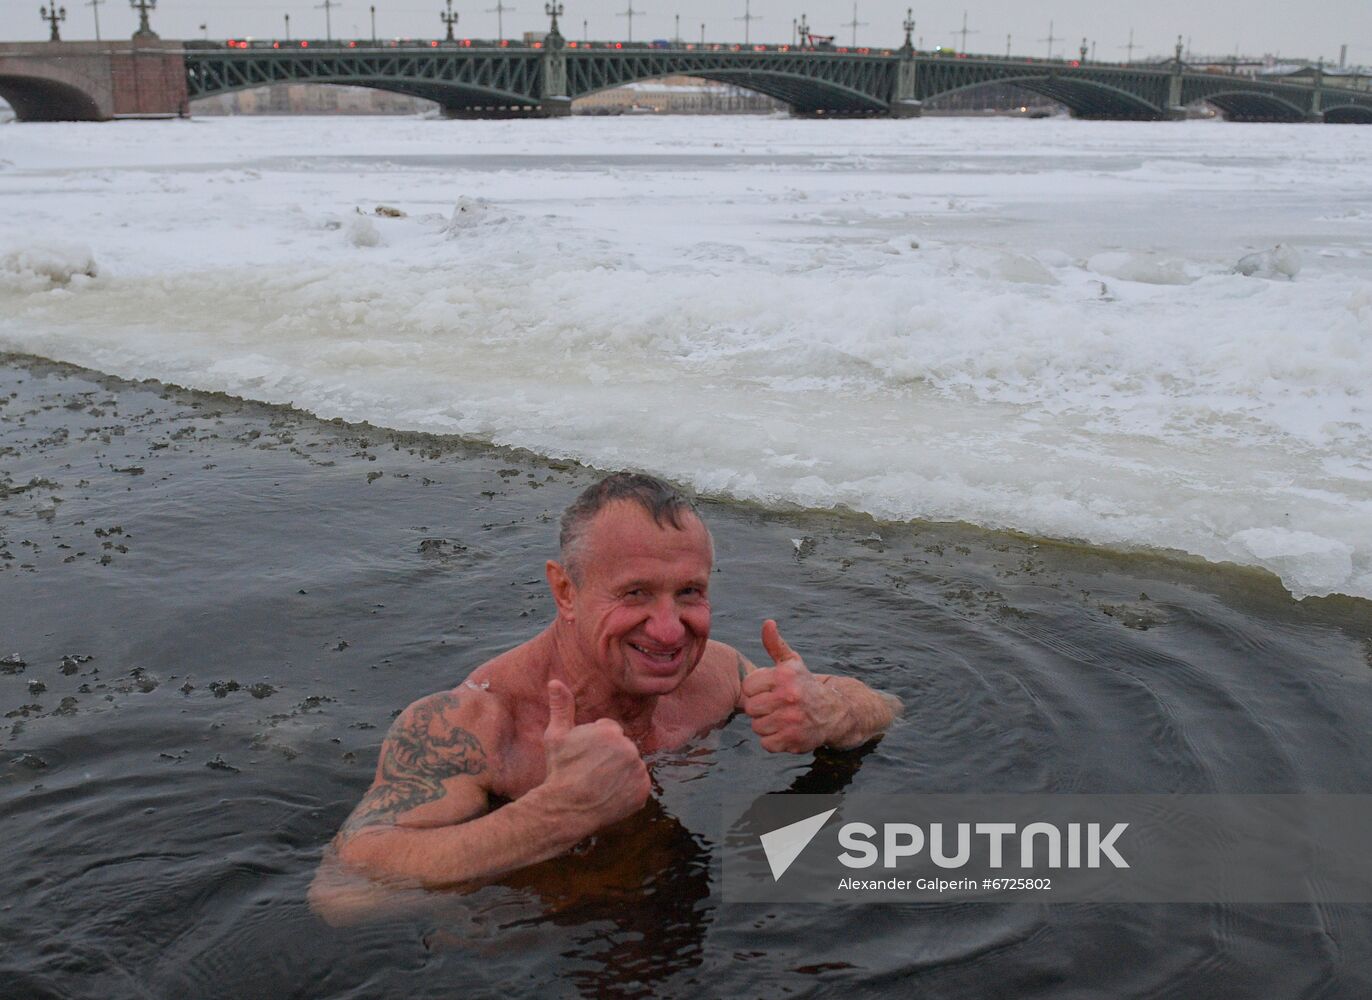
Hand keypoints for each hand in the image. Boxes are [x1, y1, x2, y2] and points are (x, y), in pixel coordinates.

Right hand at [540, 680, 650, 833]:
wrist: (565, 809)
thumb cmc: (558, 771)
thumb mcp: (556, 736)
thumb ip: (561, 707)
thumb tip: (555, 680)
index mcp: (610, 731)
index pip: (610, 731)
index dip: (595, 745)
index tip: (584, 758)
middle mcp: (628, 748)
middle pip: (622, 748)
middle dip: (610, 757)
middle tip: (591, 772)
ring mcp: (638, 770)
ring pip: (631, 765)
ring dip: (620, 773)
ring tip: (599, 784)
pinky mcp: (643, 791)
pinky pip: (638, 785)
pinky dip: (628, 790)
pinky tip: (610, 795)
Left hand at [740, 620, 840, 752]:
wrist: (834, 712)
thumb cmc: (805, 685)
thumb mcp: (792, 662)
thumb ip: (775, 644)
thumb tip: (768, 623)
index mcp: (784, 676)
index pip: (748, 687)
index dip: (756, 690)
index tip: (769, 690)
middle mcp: (788, 697)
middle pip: (751, 708)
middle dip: (760, 708)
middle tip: (774, 706)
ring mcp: (791, 720)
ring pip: (757, 727)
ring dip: (766, 725)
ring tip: (780, 718)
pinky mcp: (793, 740)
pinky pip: (766, 744)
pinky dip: (773, 740)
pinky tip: (785, 731)